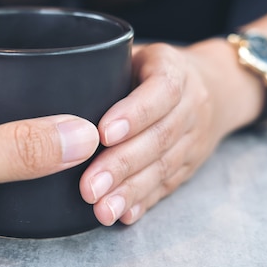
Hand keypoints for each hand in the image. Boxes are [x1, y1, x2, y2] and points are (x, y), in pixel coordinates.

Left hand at [79, 40, 257, 225]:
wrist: (216, 85)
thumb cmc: (153, 67)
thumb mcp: (133, 53)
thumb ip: (102, 66)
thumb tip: (50, 89)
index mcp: (174, 69)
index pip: (161, 90)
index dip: (134, 114)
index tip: (103, 134)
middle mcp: (193, 103)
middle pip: (160, 136)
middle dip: (122, 164)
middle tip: (89, 186)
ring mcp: (196, 137)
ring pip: (166, 166)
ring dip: (132, 190)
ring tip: (102, 208)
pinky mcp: (193, 163)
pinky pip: (169, 184)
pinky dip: (145, 201)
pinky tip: (123, 214)